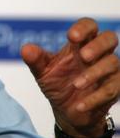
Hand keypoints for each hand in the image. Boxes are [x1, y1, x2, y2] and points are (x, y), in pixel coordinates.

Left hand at [21, 18, 118, 137]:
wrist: (67, 111)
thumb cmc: (58, 83)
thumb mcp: (43, 72)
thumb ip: (35, 60)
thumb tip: (26, 49)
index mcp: (80, 44)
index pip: (89, 26)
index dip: (83, 28)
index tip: (72, 36)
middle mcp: (98, 54)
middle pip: (109, 38)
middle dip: (97, 45)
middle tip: (83, 56)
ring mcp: (109, 71)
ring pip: (112, 63)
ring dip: (93, 73)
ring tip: (76, 84)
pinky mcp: (114, 89)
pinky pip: (111, 89)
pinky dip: (94, 98)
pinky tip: (80, 105)